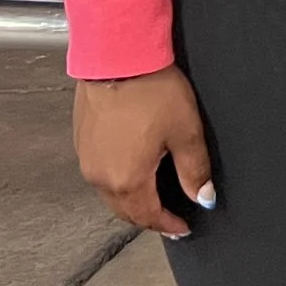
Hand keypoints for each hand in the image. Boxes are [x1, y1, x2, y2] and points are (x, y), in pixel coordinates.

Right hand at [73, 66, 213, 239]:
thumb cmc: (152, 91)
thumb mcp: (186, 132)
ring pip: (110, 194)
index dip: (168, 225)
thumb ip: (195, 171)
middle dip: (148, 218)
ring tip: (153, 198)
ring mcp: (86, 159)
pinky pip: (100, 174)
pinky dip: (118, 181)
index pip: (148, 216)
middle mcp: (100, 176)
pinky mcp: (81, 141)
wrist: (117, 57)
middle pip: (125, 210)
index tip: (182, 229)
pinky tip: (133, 171)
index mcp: (126, 179)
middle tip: (169, 219)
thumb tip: (203, 198)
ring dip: (131, 201)